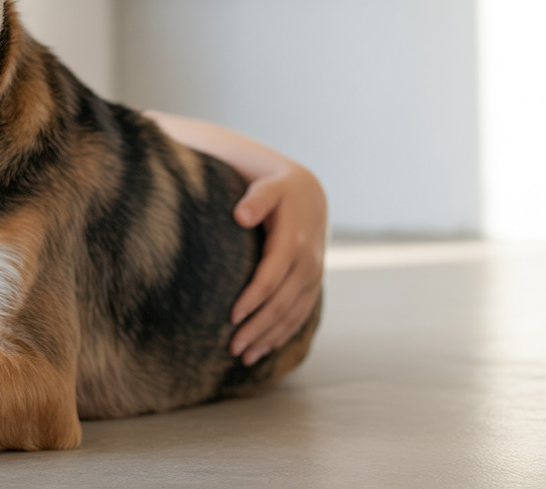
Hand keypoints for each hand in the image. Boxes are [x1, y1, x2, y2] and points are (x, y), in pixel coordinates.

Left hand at [228, 164, 326, 365]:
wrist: (309, 195)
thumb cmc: (279, 191)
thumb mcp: (268, 188)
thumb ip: (255, 199)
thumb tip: (241, 214)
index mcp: (293, 243)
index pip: (271, 277)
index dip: (253, 299)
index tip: (231, 317)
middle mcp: (307, 264)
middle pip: (281, 304)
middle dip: (257, 328)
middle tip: (232, 348)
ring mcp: (313, 277)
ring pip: (292, 315)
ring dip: (269, 338)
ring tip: (244, 357)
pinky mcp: (312, 285)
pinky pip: (300, 315)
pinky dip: (283, 334)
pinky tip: (265, 349)